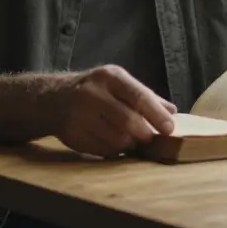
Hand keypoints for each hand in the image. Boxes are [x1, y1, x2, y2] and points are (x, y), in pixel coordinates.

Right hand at [51, 65, 177, 156]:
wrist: (54, 99)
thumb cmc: (97, 90)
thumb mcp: (119, 83)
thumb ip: (146, 96)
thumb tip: (172, 112)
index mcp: (110, 77)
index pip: (138, 96)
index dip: (156, 115)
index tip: (170, 129)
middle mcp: (92, 93)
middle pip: (127, 120)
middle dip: (143, 133)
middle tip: (150, 138)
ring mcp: (79, 115)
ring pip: (115, 139)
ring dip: (130, 144)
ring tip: (133, 141)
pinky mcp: (72, 135)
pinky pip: (102, 150)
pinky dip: (114, 150)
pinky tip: (116, 145)